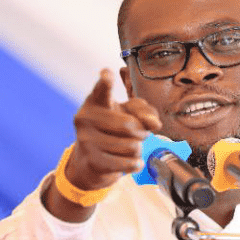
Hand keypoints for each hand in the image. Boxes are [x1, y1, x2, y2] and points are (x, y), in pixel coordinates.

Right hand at [67, 69, 160, 190]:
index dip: (106, 82)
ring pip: (131, 146)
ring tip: (129, 148)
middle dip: (142, 132)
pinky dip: (135, 164)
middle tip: (139, 134)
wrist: (91, 162)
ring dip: (137, 149)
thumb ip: (145, 112)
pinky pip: (128, 163)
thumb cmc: (113, 131)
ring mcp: (86, 140)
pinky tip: (131, 162)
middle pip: (129, 125)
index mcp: (95, 101)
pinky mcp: (92, 161)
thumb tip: (154, 123)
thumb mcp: (128, 114)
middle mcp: (85, 117)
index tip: (107, 74)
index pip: (102, 90)